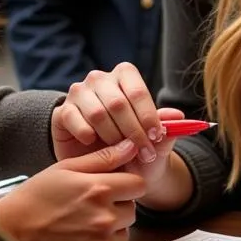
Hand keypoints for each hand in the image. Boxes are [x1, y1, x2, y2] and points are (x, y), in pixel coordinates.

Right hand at [0, 138, 146, 240]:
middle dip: (118, 205)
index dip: (127, 183)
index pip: (139, 185)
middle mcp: (105, 217)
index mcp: (100, 189)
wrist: (9, 233)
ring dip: (113, 227)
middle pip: (133, 208)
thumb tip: (132, 145)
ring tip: (84, 221)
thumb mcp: (66, 168)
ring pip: (125, 231)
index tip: (112, 185)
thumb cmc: (34, 197)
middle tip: (91, 204)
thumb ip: (104, 157)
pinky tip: (84, 238)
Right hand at [51, 61, 182, 182]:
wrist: (102, 165)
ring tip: (119, 153)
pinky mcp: (61, 111)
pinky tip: (93, 145)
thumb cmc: (131, 146)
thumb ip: (165, 127)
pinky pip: (73, 119)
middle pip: (118, 103)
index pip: (138, 92)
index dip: (148, 116)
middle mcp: (100, 79)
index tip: (157, 137)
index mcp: (125, 76)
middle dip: (133, 132)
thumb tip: (178, 116)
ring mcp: (78, 93)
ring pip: (97, 112)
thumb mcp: (153, 140)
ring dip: (112, 136)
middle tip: (143, 153)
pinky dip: (86, 134)